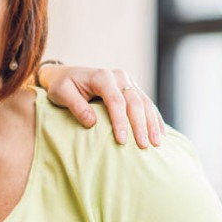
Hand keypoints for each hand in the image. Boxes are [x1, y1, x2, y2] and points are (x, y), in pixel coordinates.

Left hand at [41, 64, 165, 147]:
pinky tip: (160, 133)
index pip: (115, 101)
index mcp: (102, 76)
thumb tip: (92, 123)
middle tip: (144, 146)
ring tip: (157, 143)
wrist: (66, 75)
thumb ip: (76, 106)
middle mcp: (119, 77)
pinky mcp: (131, 89)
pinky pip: (146, 104)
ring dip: (152, 123)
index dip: (120, 121)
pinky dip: (154, 118)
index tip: (122, 141)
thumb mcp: (61, 93)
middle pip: (135, 102)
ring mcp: (127, 82)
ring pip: (145, 102)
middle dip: (141, 125)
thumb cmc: (62, 86)